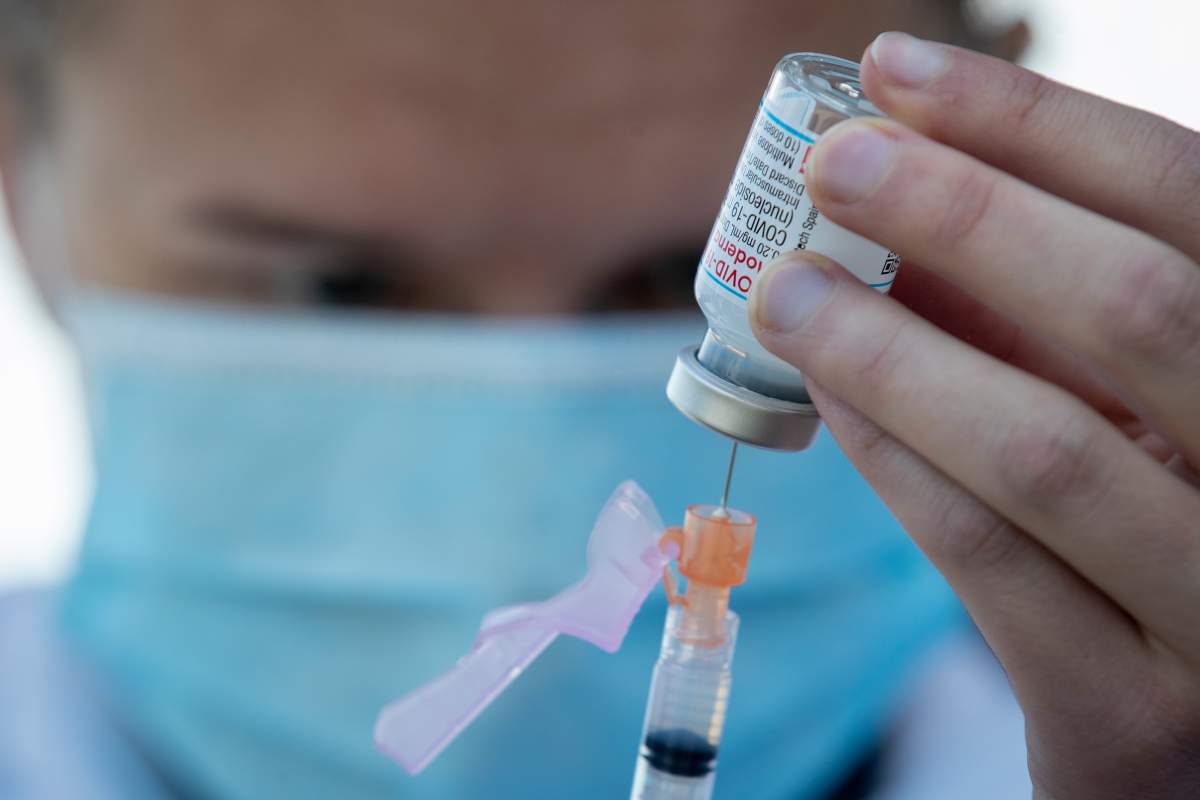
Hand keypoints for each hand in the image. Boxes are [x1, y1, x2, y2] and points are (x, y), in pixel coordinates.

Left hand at [748, 33, 1199, 798]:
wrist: (1189, 745)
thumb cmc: (1160, 539)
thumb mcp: (1142, 408)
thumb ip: (1053, 317)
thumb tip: (904, 206)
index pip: (1191, 205)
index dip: (1037, 126)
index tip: (896, 73)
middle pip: (1136, 307)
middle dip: (963, 214)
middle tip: (830, 159)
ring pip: (1045, 447)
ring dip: (890, 348)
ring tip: (787, 285)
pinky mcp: (1132, 715)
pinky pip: (988, 560)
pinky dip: (895, 462)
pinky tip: (829, 398)